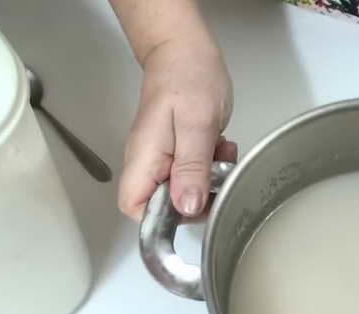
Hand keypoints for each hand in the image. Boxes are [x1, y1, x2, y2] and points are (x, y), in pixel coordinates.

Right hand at [118, 37, 235, 219]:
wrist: (186, 50)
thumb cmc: (188, 79)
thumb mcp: (196, 124)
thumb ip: (191, 167)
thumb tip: (187, 208)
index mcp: (144, 160)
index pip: (136, 209)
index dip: (163, 219)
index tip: (196, 204)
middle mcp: (149, 164)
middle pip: (165, 206)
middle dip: (198, 197)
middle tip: (218, 172)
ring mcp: (164, 158)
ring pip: (186, 191)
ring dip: (211, 180)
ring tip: (222, 153)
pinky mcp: (180, 151)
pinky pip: (196, 173)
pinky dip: (213, 166)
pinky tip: (222, 147)